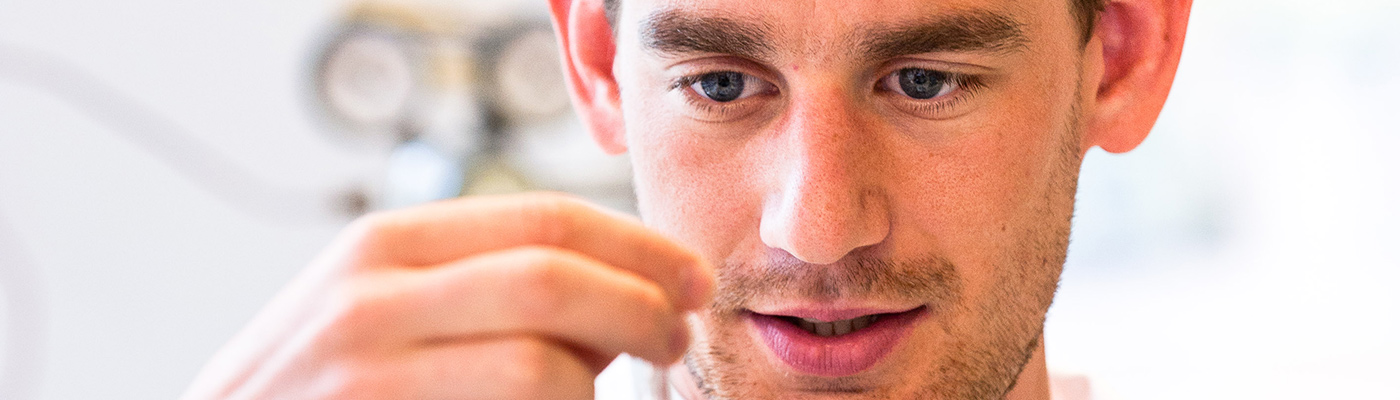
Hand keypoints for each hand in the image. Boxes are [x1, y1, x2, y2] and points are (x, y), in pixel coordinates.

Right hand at [181, 192, 713, 399]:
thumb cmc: (317, 385)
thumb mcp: (380, 303)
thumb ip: (479, 281)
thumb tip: (619, 291)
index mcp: (385, 245)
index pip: (545, 219)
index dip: (639, 247)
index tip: (691, 277)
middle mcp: (370, 300)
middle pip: (554, 283)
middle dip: (642, 310)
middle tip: (676, 337)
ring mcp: (369, 377)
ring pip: (544, 370)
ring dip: (590, 388)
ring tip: (586, 393)